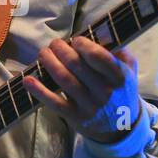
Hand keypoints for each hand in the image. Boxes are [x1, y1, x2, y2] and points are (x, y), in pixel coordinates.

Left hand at [23, 36, 141, 143]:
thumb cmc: (120, 89)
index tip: (76, 40)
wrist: (120, 127)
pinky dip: (39, 90)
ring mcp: (89, 106)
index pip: (98, 57)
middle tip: (55, 44)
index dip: (83, 45)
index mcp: (119, 77)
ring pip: (64, 80)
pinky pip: (54, 102)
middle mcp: (105, 92)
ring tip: (44, 53)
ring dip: (49, 62)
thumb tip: (101, 31)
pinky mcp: (75, 117)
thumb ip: (119, 50)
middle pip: (76, 65)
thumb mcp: (129, 69)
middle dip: (61, 49)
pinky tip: (28, 79)